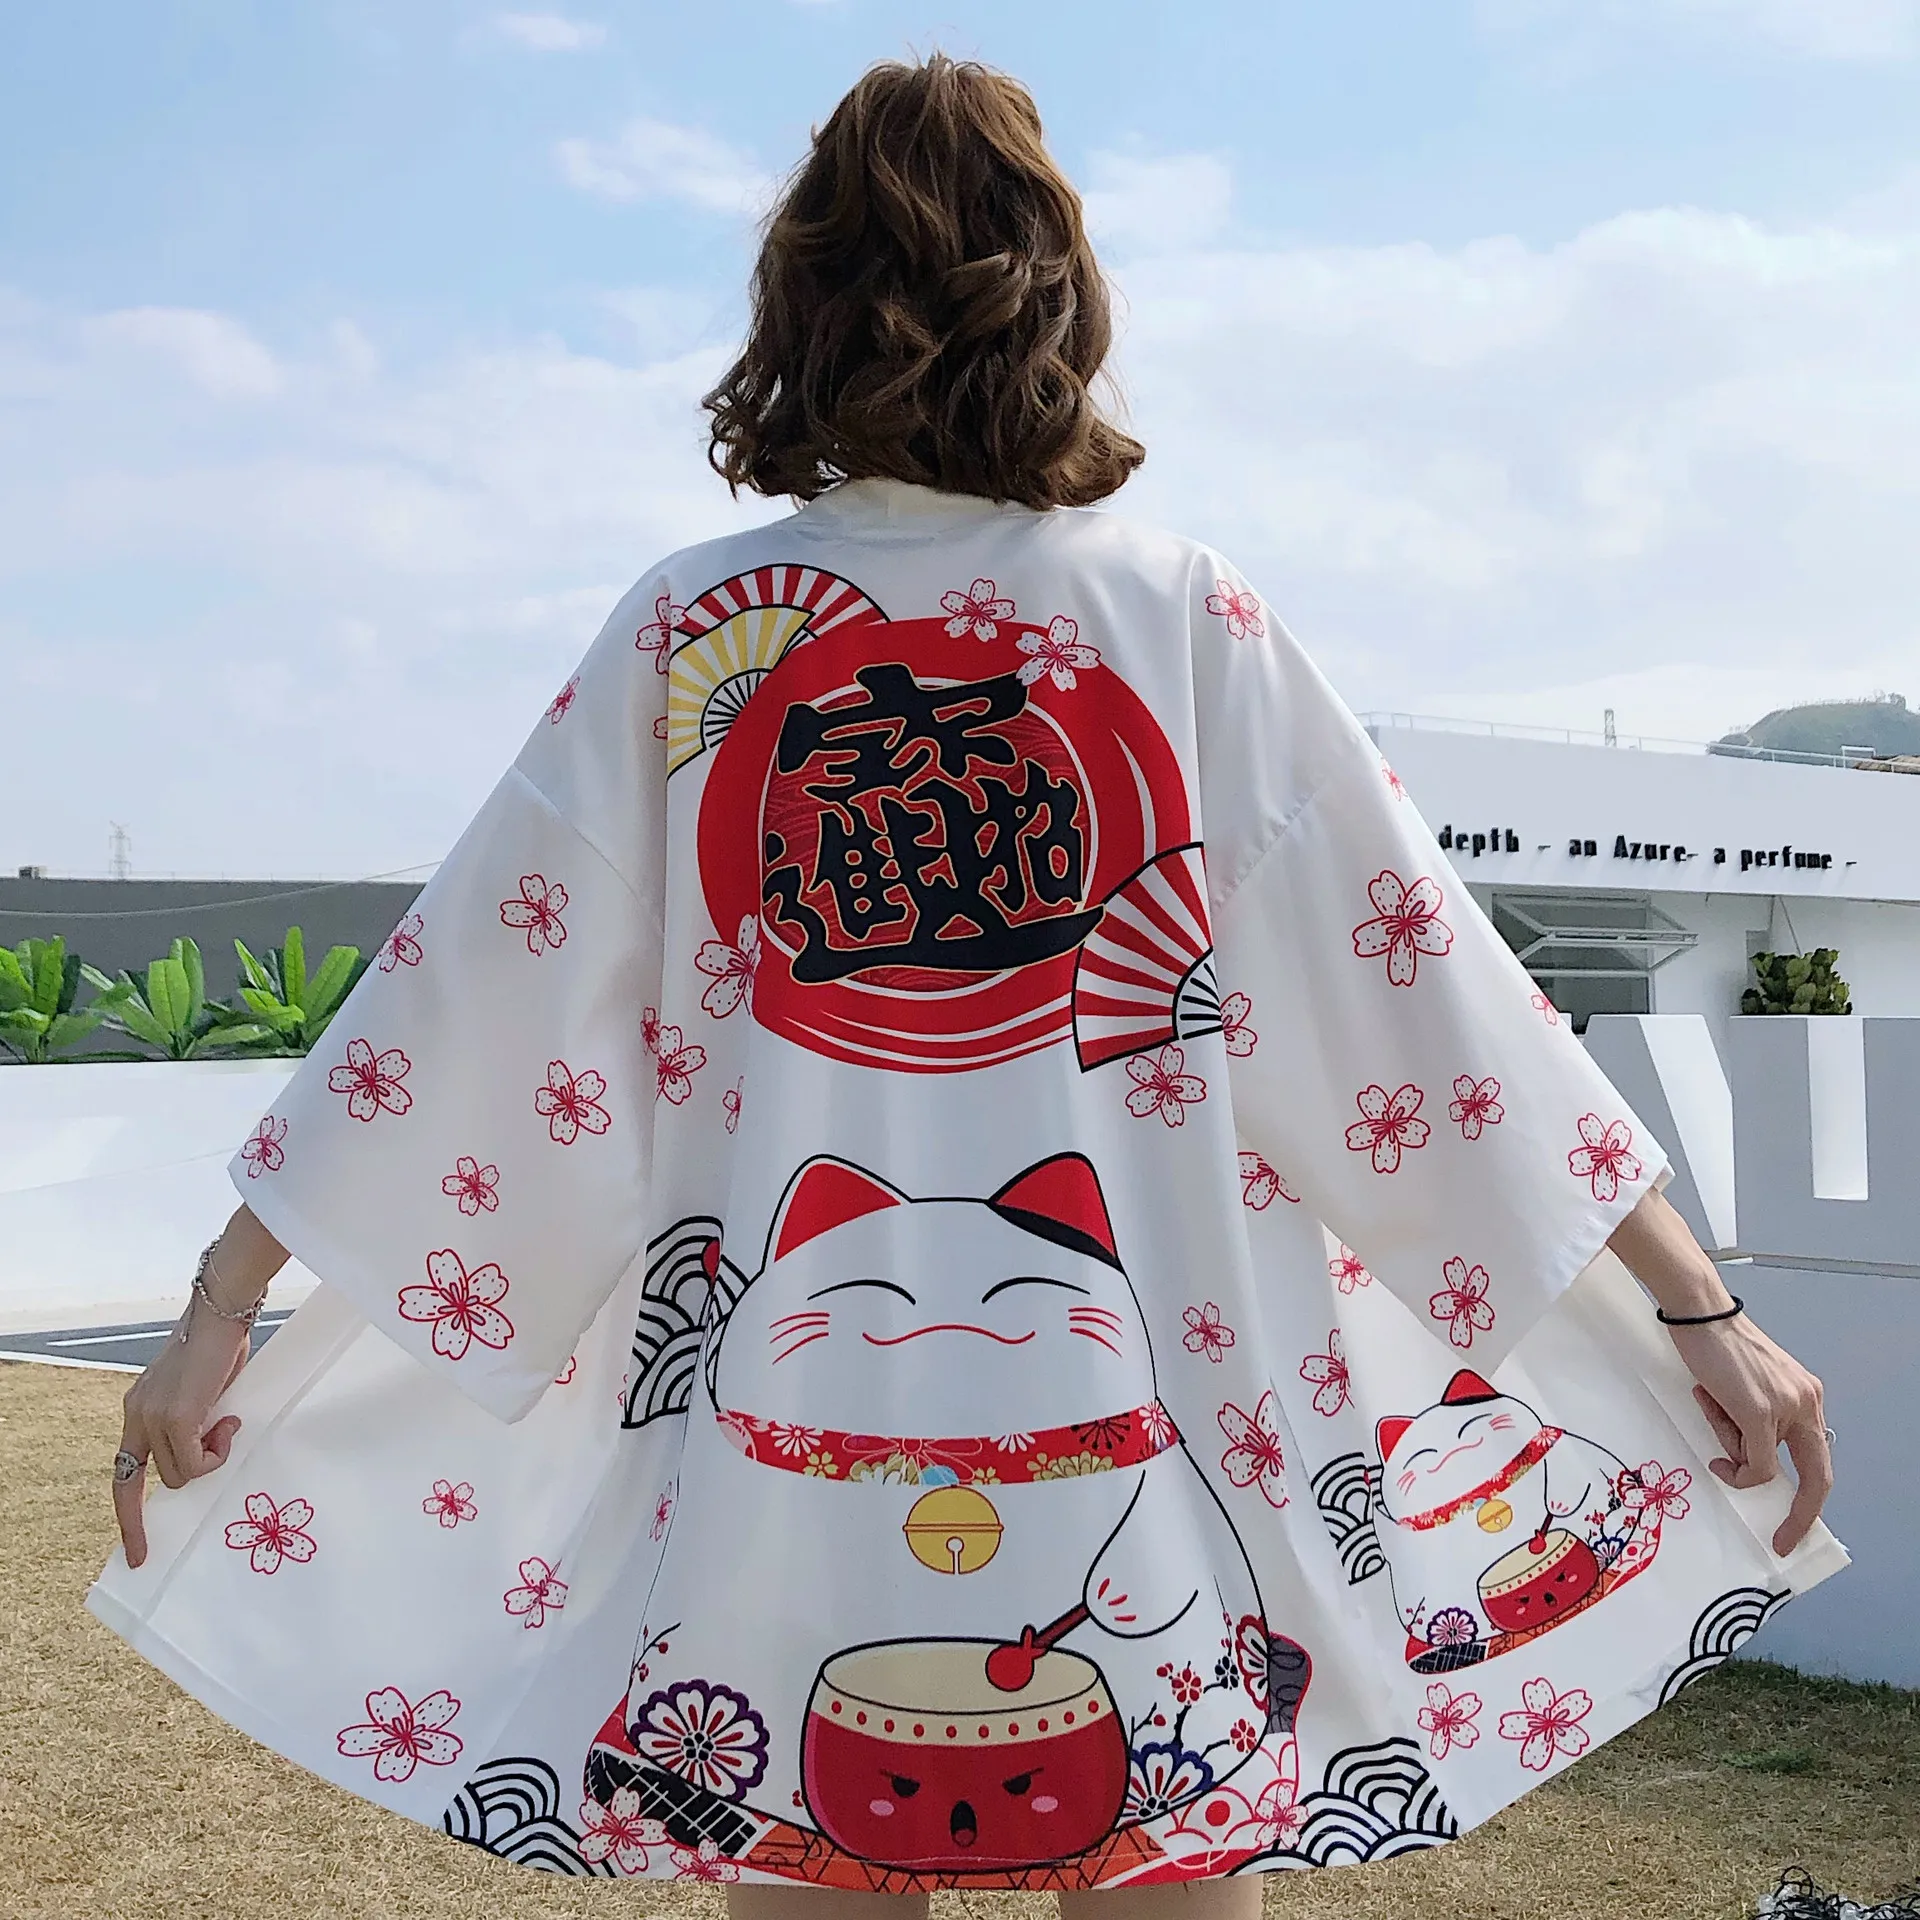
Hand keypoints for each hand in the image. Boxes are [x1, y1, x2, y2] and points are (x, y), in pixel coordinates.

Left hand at [113, 1301, 249, 1569]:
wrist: (222, 1308)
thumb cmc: (221, 1340)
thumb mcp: (203, 1389)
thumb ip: (198, 1419)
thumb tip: (214, 1443)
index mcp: (140, 1407)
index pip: (124, 1473)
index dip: (129, 1515)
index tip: (138, 1551)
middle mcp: (137, 1415)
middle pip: (156, 1479)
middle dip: (195, 1468)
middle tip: (225, 1437)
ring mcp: (152, 1418)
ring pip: (179, 1475)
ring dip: (210, 1457)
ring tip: (229, 1421)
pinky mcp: (175, 1418)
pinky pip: (195, 1463)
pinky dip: (216, 1453)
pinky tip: (229, 1423)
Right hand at [1665, 1311, 1830, 1556]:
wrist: (1699, 1312)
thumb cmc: (1714, 1344)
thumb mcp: (1746, 1386)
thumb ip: (1757, 1419)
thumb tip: (1746, 1460)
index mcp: (1805, 1395)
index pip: (1818, 1456)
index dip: (1809, 1495)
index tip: (1793, 1521)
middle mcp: (1805, 1402)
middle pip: (1818, 1476)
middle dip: (1801, 1515)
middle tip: (1783, 1540)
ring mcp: (1786, 1408)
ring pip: (1766, 1463)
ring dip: (1733, 1452)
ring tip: (1712, 1411)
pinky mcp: (1761, 1412)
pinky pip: (1756, 1463)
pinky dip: (1738, 1470)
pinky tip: (1720, 1460)